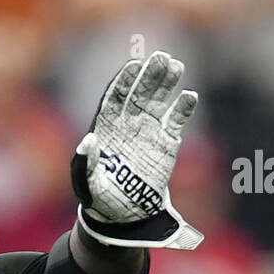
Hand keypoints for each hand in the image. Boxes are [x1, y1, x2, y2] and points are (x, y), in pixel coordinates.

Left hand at [70, 51, 203, 249]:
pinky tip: (189, 97)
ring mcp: (148, 132)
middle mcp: (128, 125)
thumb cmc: (100, 199)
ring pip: (158, 101)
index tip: (134, 65)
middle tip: (161, 57)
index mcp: (106, 129)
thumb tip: (88, 141)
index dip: (124, 81)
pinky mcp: (166, 144)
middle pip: (139, 94)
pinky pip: (176, 122)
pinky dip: (183, 109)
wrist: (125, 215)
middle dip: (149, 75)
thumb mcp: (86, 186)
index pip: (115, 98)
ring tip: (176, 65)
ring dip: (166, 83)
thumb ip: (84, 165)